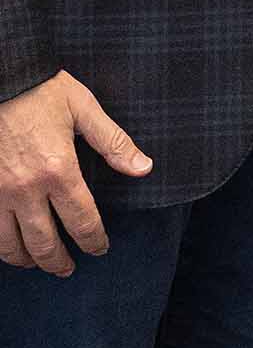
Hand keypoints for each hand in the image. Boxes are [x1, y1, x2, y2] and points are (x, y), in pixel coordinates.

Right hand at [0, 72, 151, 274]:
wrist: (2, 78)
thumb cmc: (43, 91)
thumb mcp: (85, 110)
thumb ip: (114, 143)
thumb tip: (143, 168)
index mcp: (58, 170)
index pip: (81, 220)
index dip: (93, 240)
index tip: (99, 249)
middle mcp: (25, 189)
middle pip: (44, 242)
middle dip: (60, 261)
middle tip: (69, 269)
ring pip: (9, 244)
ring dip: (27, 260)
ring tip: (40, 264)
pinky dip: (0, 246)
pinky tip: (11, 246)